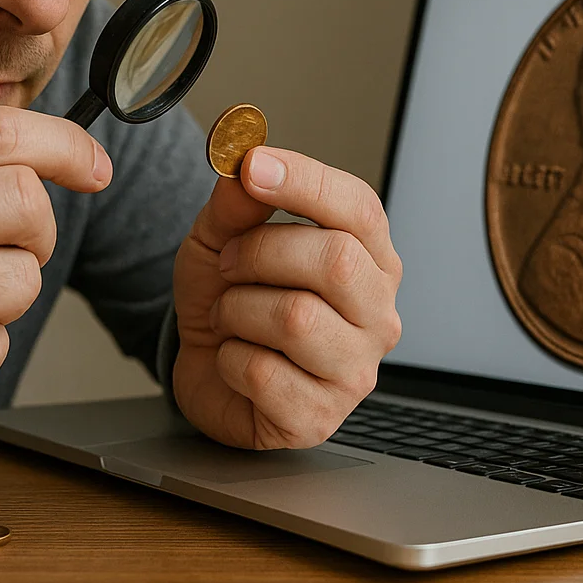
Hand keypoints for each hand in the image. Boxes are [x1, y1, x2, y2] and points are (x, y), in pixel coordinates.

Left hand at [171, 147, 401, 448]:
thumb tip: (247, 165)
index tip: (254, 166)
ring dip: (237, 309)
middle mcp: (378, 314)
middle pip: (336, 260)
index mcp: (369, 259)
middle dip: (261, 253)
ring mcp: (355, 371)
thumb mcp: (222, 237)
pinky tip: (235, 360)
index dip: (306, 182)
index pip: (359, 209)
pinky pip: (263, 372)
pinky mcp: (320, 418)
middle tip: (228, 264)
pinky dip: (228, 359)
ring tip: (230, 316)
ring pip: (296, 318)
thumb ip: (236, 202)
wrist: (205, 368)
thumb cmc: (231, 299)